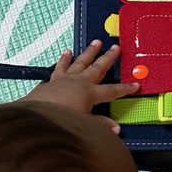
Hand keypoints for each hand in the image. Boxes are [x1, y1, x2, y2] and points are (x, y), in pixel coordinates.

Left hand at [22, 41, 139, 131]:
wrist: (36, 116)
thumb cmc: (61, 120)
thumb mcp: (85, 124)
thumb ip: (100, 124)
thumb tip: (115, 129)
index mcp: (91, 93)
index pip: (113, 91)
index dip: (125, 89)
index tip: (135, 85)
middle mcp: (80, 82)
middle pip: (98, 67)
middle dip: (108, 58)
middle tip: (115, 47)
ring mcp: (66, 79)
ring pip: (81, 62)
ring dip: (89, 52)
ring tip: (95, 43)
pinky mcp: (52, 80)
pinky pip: (61, 67)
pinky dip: (64, 59)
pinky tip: (66, 52)